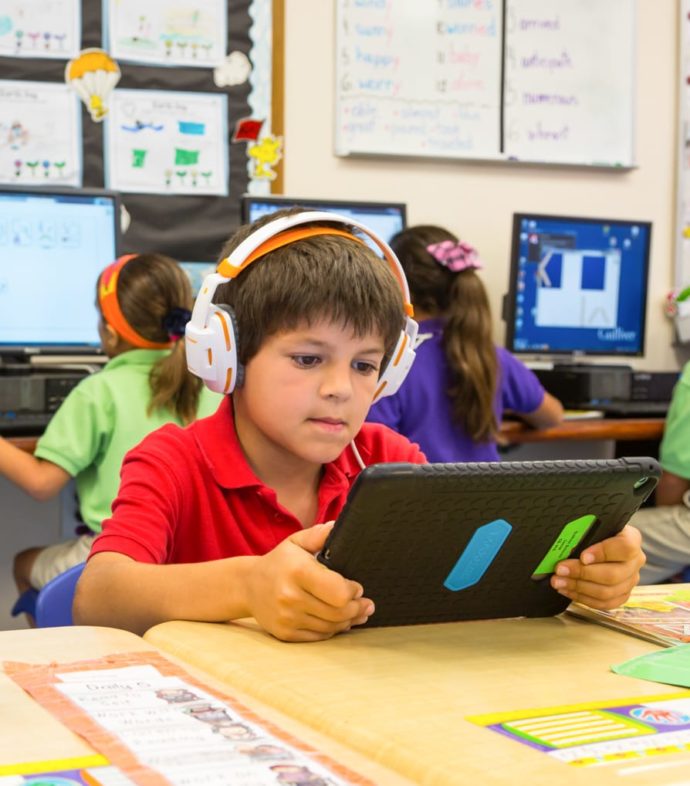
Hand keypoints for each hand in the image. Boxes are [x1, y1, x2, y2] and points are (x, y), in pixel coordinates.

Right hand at [245, 523, 374, 641]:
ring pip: (330, 627)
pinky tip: (339, 622)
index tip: (358, 587)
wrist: (248, 585)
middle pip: (338, 613)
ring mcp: (287, 618)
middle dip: (358, 609)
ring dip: (349, 622)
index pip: (338, 592)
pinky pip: (318, 637)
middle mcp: (291, 597)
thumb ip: (319, 535)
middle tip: (368, 605)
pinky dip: (332, 631)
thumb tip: (340, 527)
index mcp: (298, 571)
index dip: (353, 592)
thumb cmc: (279, 561)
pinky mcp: (285, 633)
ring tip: (359, 614)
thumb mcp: (296, 542)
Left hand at [550, 524, 645, 609]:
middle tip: (560, 569)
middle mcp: (635, 561)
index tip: (582, 556)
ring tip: (559, 581)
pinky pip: (604, 603)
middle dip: (582, 573)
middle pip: (613, 575)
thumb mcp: (592, 524)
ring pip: (607, 592)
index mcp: (632, 539)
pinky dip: (583, 598)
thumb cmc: (594, 530)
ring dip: (579, 588)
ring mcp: (630, 580)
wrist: (601, 541)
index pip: (625, 547)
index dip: (603, 553)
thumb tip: (564, 539)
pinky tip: (567, 590)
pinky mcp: (622, 594)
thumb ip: (584, 531)